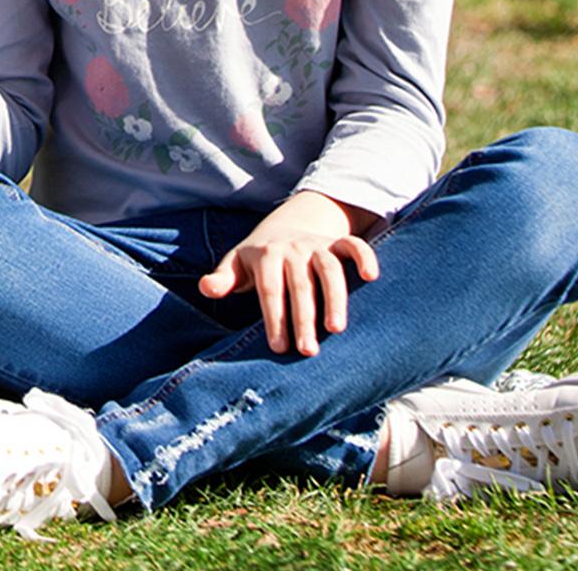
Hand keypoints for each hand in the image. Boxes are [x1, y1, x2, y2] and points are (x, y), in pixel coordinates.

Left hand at [198, 193, 379, 356]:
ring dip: (335, 298)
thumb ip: (223, 278)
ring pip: (329, 269)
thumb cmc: (257, 259)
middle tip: (308, 350)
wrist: (284, 226)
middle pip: (299, 284)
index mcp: (265, 255)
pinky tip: (371, 278)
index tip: (279, 347)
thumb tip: (205, 287)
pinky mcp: (336, 243)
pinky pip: (353, 245)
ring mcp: (316, 245)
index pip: (270, 289)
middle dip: (303, 318)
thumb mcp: (237, 265)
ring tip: (337, 329)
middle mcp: (292, 248)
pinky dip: (364, 257)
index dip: (274, 317)